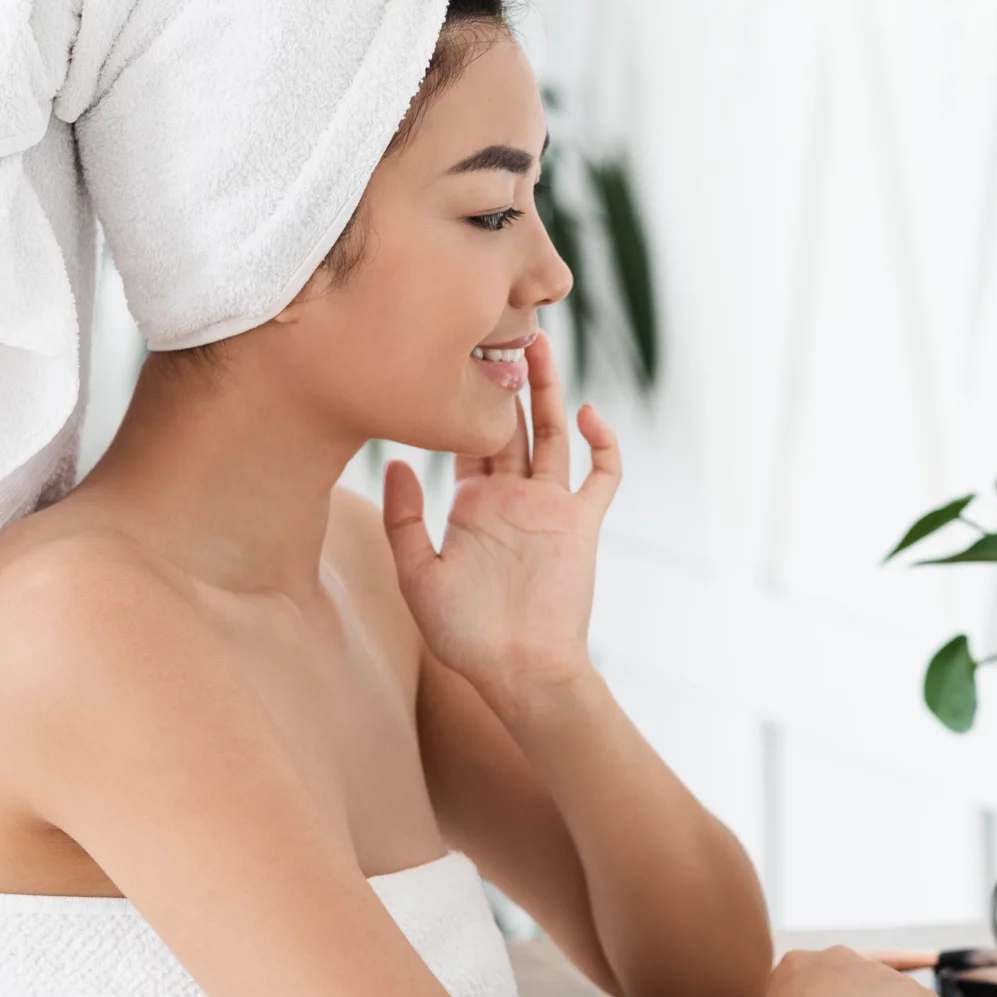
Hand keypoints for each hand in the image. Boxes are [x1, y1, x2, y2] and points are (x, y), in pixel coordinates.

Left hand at [381, 332, 618, 716]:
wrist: (519, 671)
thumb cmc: (465, 635)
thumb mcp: (416, 574)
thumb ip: (402, 519)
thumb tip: (395, 461)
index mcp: (473, 503)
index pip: (467, 434)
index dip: (461, 396)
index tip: (449, 354)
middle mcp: (513, 496)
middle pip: (512, 421)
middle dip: (506, 376)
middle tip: (499, 326)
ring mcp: (552, 506)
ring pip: (553, 433)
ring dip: (548, 390)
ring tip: (539, 344)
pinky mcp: (583, 522)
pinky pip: (601, 474)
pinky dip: (601, 442)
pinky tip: (587, 414)